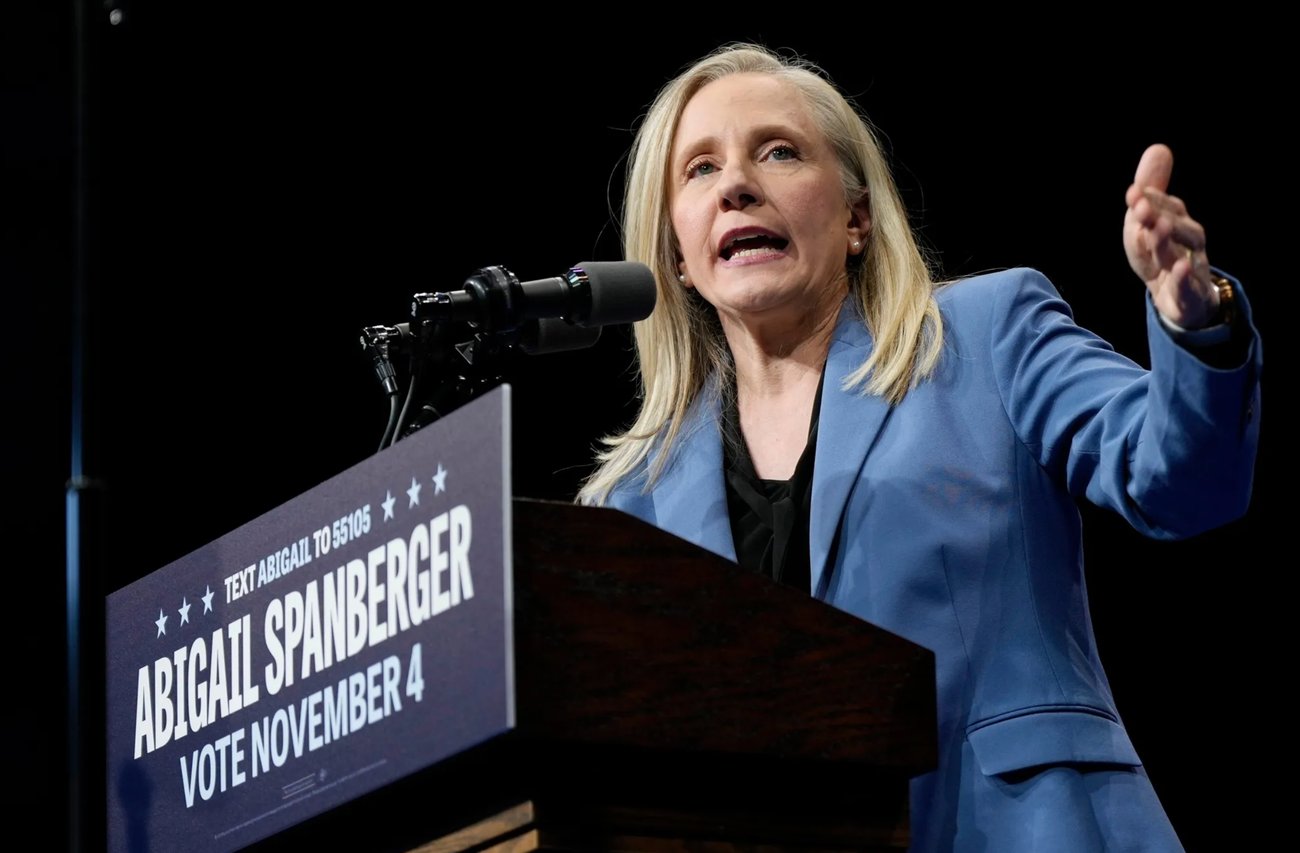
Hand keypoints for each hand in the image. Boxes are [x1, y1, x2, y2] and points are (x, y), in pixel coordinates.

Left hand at [1123, 143, 1221, 328]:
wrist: (1182, 300)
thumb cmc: (1162, 254)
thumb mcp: (1149, 222)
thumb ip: (1152, 189)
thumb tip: (1158, 148)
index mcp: (1179, 224)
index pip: (1169, 208)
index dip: (1152, 200)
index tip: (1133, 192)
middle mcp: (1189, 245)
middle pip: (1179, 229)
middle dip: (1160, 216)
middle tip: (1140, 207)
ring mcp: (1191, 270)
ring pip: (1182, 255)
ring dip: (1168, 242)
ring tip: (1157, 228)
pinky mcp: (1190, 296)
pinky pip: (1189, 288)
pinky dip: (1185, 280)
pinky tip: (1180, 270)